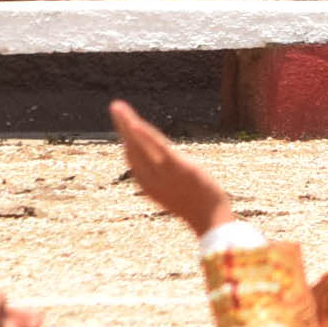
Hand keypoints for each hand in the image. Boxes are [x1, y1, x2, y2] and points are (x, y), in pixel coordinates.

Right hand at [110, 100, 233, 236]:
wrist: (211, 220)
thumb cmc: (198, 208)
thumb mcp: (177, 193)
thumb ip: (166, 179)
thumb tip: (166, 163)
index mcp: (148, 185)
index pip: (133, 158)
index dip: (127, 140)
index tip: (124, 124)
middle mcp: (150, 178)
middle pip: (133, 148)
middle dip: (123, 127)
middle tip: (116, 107)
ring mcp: (163, 173)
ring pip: (140, 144)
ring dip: (128, 123)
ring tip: (118, 107)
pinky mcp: (178, 167)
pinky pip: (157, 148)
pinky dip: (144, 135)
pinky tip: (135, 122)